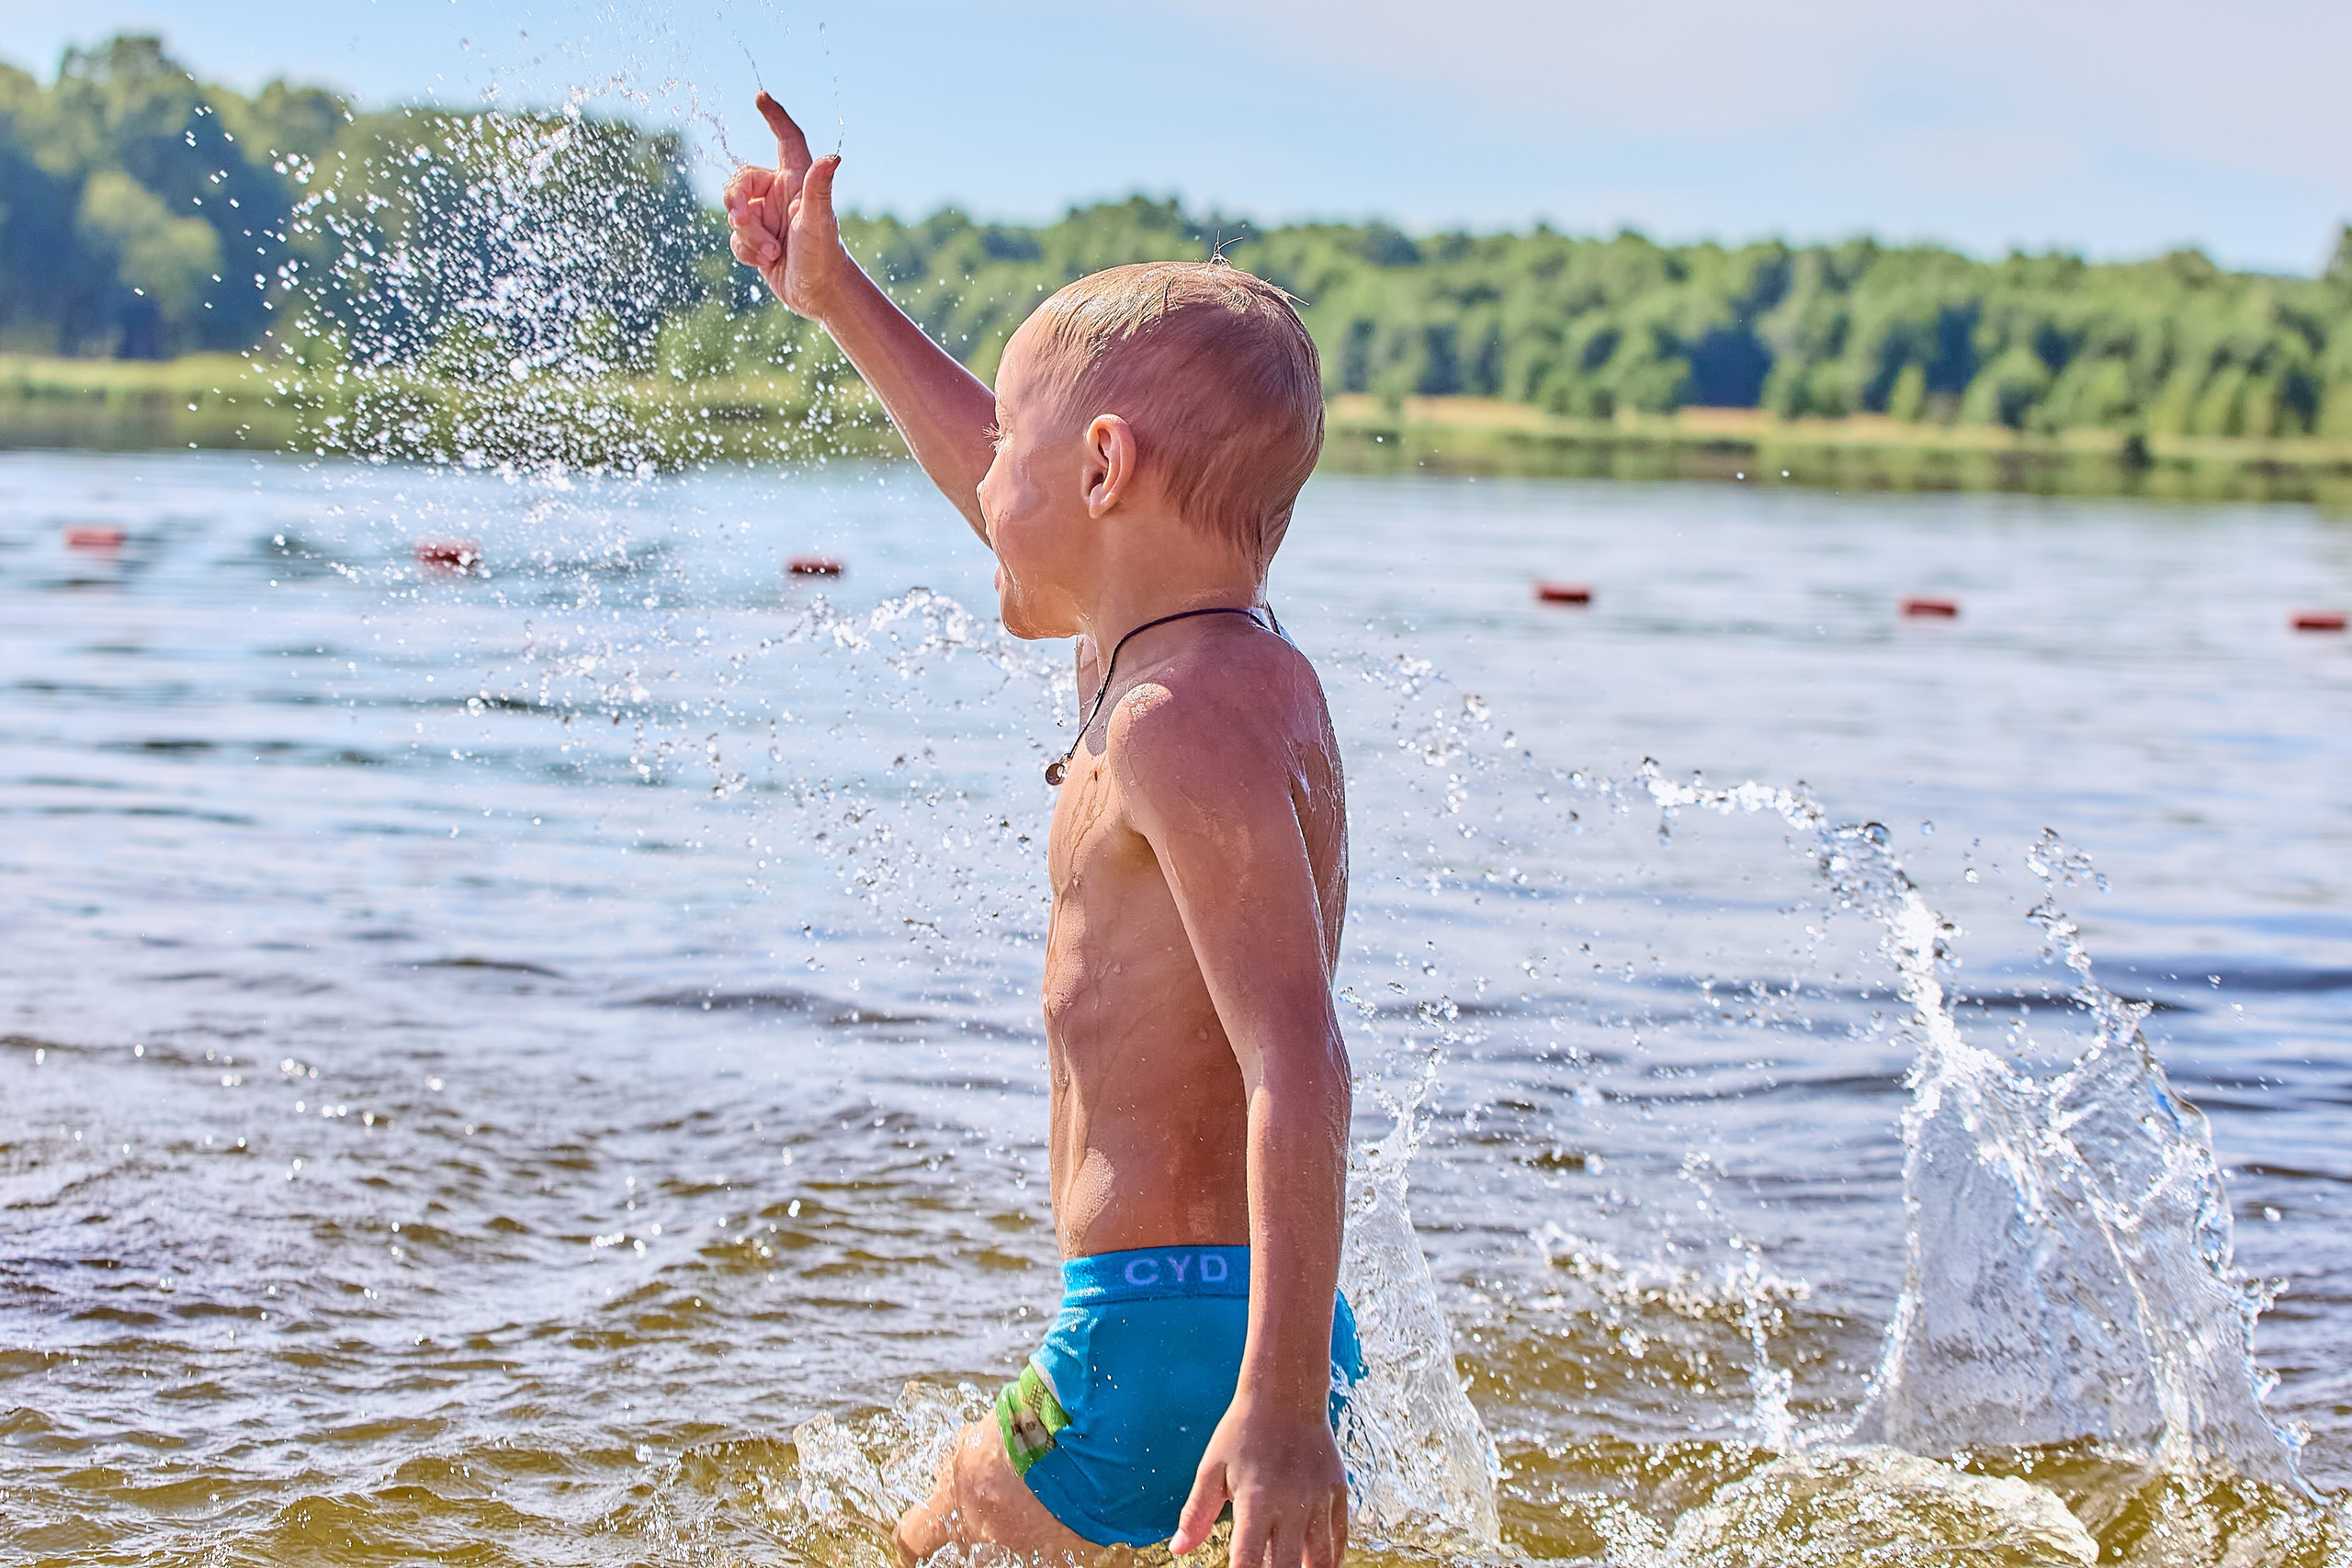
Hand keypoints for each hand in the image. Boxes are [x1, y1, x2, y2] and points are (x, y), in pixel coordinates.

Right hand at [723, 92, 850, 319]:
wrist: (819, 295)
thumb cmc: (824, 257)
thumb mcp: (818, 222)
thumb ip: (819, 188)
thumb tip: (833, 158)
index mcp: (796, 181)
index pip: (786, 139)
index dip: (774, 117)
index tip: (761, 96)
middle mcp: (781, 194)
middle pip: (741, 181)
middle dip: (736, 202)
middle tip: (742, 219)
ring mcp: (768, 217)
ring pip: (735, 214)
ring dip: (748, 236)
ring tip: (772, 254)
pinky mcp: (758, 239)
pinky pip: (735, 237)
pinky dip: (746, 251)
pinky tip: (766, 263)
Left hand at [1172, 1401, 1347, 1567]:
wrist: (1286, 1393)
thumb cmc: (1242, 1432)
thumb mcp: (1212, 1468)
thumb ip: (1196, 1513)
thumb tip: (1177, 1549)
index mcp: (1256, 1500)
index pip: (1248, 1561)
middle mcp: (1292, 1504)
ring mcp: (1320, 1500)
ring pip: (1320, 1560)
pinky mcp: (1338, 1493)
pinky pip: (1339, 1539)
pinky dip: (1330, 1561)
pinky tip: (1316, 1567)